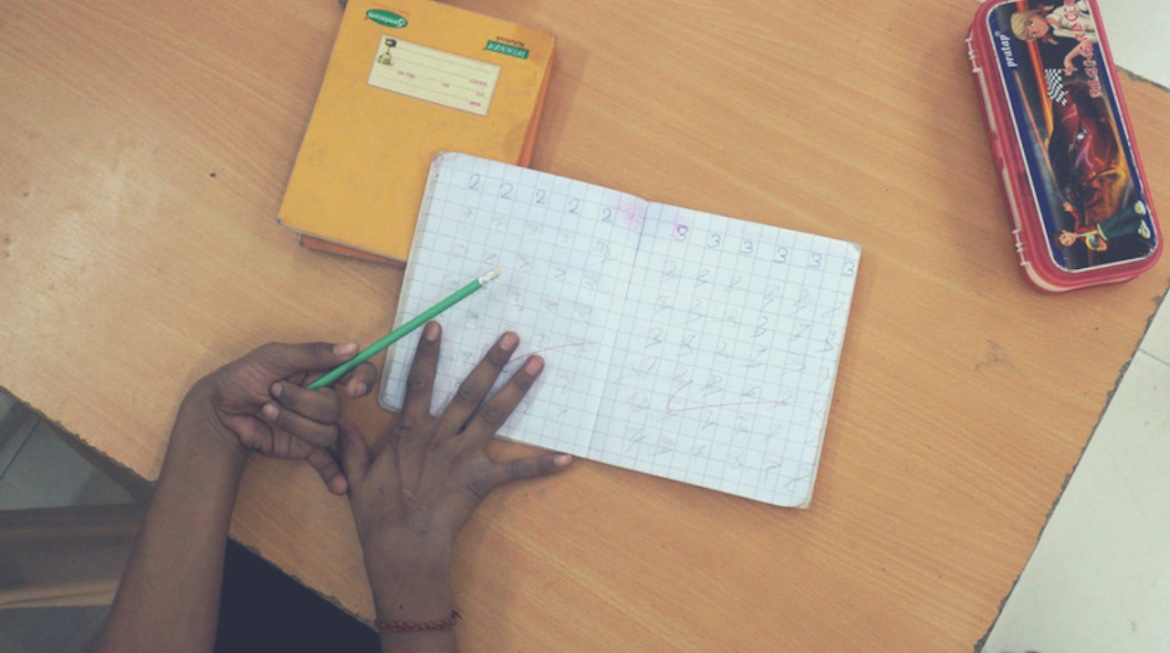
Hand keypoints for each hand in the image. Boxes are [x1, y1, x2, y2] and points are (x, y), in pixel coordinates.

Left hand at [184, 341, 377, 493]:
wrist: (218, 411)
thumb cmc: (243, 377)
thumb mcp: (275, 356)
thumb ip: (313, 353)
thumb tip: (353, 348)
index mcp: (319, 372)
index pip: (357, 374)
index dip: (362, 380)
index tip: (353, 389)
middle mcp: (321, 398)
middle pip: (334, 407)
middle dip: (302, 402)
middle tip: (274, 392)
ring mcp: (314, 425)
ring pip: (325, 432)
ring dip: (294, 423)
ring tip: (268, 412)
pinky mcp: (304, 448)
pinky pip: (326, 462)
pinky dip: (333, 474)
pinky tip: (339, 487)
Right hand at [339, 323, 571, 616]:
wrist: (402, 547)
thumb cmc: (378, 514)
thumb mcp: (357, 476)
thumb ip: (352, 447)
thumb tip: (338, 425)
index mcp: (410, 431)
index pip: (418, 383)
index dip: (428, 353)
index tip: (438, 324)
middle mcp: (440, 436)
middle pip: (469, 391)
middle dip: (491, 361)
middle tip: (512, 336)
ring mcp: (463, 456)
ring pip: (494, 415)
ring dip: (517, 388)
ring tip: (537, 363)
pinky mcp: (480, 480)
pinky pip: (515, 471)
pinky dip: (541, 466)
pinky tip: (567, 458)